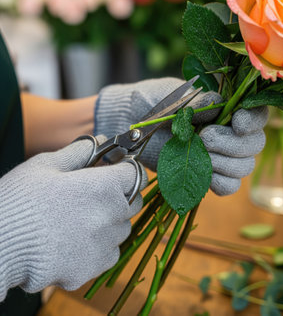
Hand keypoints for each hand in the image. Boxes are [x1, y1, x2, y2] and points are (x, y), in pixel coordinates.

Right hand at [0, 137, 146, 299]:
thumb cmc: (19, 200)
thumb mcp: (46, 165)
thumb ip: (80, 151)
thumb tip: (100, 141)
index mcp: (103, 186)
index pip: (136, 173)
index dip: (126, 169)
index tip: (116, 170)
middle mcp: (110, 216)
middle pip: (133, 201)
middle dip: (120, 194)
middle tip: (94, 194)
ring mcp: (103, 245)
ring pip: (122, 229)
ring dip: (110, 221)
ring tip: (79, 218)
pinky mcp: (92, 269)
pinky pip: (109, 254)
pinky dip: (99, 247)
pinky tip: (75, 240)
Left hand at [95, 78, 267, 195]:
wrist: (131, 122)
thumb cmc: (155, 101)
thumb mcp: (175, 95)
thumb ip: (198, 102)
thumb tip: (218, 106)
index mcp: (227, 108)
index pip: (257, 114)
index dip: (253, 120)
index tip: (237, 122)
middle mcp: (230, 133)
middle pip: (254, 145)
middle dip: (232, 144)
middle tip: (204, 138)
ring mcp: (220, 156)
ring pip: (243, 168)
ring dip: (222, 163)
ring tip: (196, 153)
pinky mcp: (207, 175)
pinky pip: (227, 186)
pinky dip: (217, 182)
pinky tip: (199, 172)